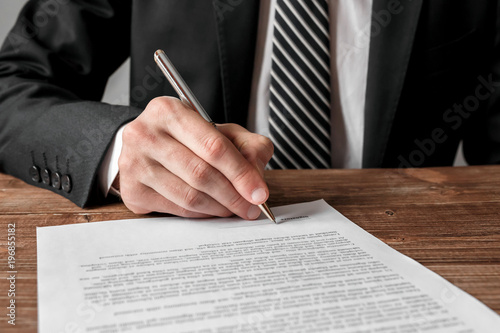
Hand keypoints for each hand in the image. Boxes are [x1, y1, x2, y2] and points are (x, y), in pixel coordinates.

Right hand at [117, 96, 273, 218]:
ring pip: (189, 196)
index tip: (259, 192)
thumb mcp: (220, 131)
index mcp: (168, 111)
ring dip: (219, 207)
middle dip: (233, 195)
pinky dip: (201, 214)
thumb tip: (256, 176)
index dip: (241, 172)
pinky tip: (212, 209)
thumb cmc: (186, 138)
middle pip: (201, 173)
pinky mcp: (131, 190)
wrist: (147, 145)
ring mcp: (133, 164)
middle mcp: (144, 134)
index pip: (213, 146)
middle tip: (251, 207)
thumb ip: (248, 146)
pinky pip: (177, 209)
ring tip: (234, 208)